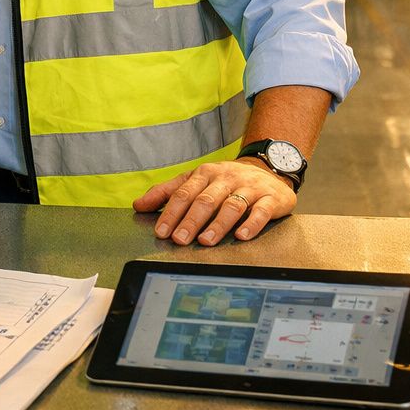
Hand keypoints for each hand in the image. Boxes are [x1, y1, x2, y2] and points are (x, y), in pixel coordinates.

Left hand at [132, 158, 296, 245]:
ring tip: (205, 241)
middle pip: (205, 200)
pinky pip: (261, 211)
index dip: (171, 213)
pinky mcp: (271, 198)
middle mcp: (226, 178)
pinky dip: (251, 223)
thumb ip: (167, 192)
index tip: (161, 231)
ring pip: (232, 206)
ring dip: (217, 225)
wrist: (267, 169)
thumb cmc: (225, 180)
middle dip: (190, 221)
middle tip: (179, 239)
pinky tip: (241, 236)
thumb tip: (139, 205)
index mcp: (204, 174)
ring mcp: (249, 187)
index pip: (184, 194)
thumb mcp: (195, 180)